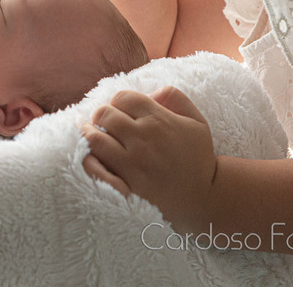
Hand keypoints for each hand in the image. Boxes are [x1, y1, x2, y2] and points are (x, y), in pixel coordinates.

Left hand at [81, 86, 216, 231]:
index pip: (122, 97)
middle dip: (101, 115)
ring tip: (90, 135)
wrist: (204, 199)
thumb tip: (149, 93)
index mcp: (159, 120)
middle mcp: (143, 139)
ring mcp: (133, 164)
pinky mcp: (126, 187)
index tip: (119, 111)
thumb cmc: (198, 158)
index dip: (117, 102)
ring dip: (88, 134)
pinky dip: (87, 160)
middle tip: (102, 123)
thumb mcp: (196, 122)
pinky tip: (90, 157)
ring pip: (94, 138)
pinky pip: (95, 169)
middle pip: (104, 114)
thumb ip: (175, 97)